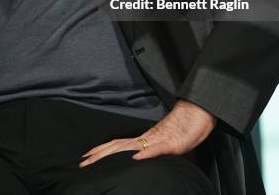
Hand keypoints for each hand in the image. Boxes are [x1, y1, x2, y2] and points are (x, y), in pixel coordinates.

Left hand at [79, 100, 215, 166]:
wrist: (196, 116)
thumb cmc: (182, 132)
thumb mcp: (165, 147)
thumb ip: (152, 153)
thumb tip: (138, 160)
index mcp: (143, 141)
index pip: (118, 146)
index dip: (102, 151)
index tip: (87, 156)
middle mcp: (146, 139)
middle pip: (118, 146)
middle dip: (99, 154)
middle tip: (83, 161)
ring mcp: (156, 141)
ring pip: (131, 146)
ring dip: (112, 153)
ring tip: (96, 159)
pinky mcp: (170, 144)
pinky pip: (157, 149)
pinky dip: (145, 154)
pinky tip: (136, 158)